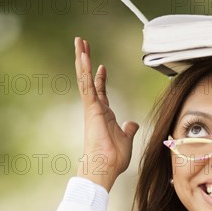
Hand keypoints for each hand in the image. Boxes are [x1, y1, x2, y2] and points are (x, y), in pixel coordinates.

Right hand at [74, 37, 138, 191]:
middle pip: (90, 80)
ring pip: (85, 78)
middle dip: (87, 62)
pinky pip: (87, 85)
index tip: (102, 66)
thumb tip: (132, 124)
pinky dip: (86, 71)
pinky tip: (84, 57)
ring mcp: (92, 107)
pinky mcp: (91, 108)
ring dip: (83, 60)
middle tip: (82, 45)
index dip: (100, 79)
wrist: (105, 167)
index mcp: (104, 115)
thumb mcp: (126, 139)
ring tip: (79, 42)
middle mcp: (96, 109)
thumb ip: (128, 130)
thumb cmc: (113, 158)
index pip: (101, 92)